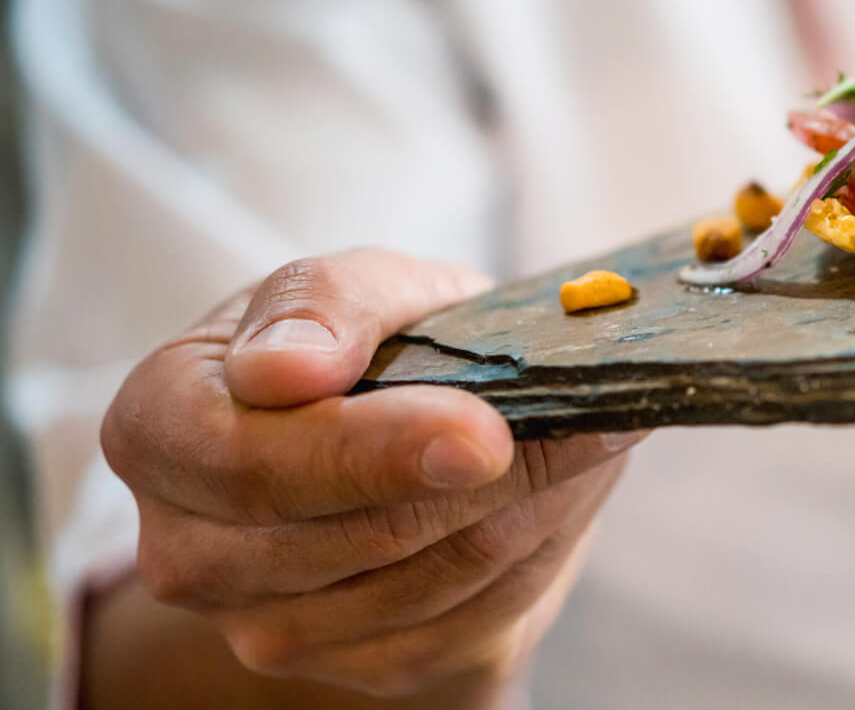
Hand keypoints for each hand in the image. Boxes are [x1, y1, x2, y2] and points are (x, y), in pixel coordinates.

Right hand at [98, 248, 642, 702]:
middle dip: (493, 476)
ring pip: (434, 583)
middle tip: (594, 417)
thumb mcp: (355, 285)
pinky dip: (540, 550)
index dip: (373, 452)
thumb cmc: (366, 342)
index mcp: (159, 429)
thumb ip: (323, 303)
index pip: (251, 464)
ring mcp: (269, 628)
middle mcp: (190, 550)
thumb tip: (288, 369)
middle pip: (358, 537)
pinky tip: (563, 491)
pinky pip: (475, 624)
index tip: (484, 431)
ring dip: (533, 505)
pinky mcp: (364, 670)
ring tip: (588, 435)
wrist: (404, 426)